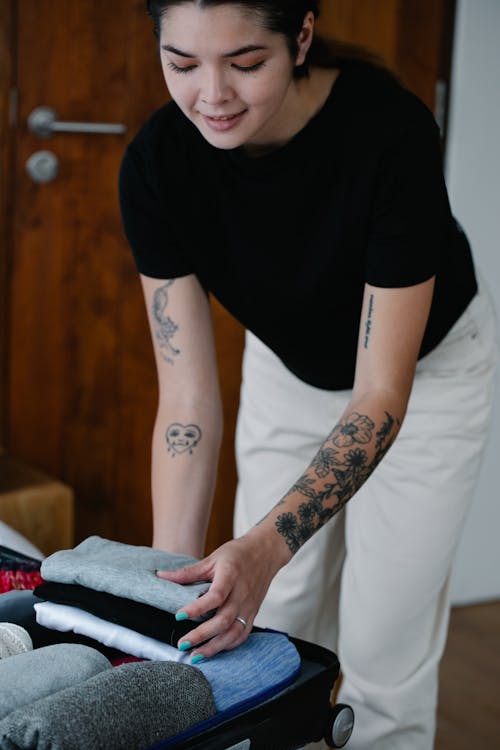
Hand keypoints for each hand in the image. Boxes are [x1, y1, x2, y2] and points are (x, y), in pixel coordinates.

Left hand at [156, 526, 289, 660]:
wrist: (266, 552)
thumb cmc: (238, 553)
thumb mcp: (212, 558)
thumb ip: (188, 572)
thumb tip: (162, 576)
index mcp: (231, 576)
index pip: (215, 596)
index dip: (197, 608)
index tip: (178, 616)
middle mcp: (242, 593)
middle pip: (224, 620)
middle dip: (202, 635)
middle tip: (182, 644)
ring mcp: (249, 606)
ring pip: (234, 632)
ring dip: (214, 647)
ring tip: (195, 656)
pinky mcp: (253, 613)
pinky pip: (242, 634)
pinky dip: (228, 645)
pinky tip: (214, 650)